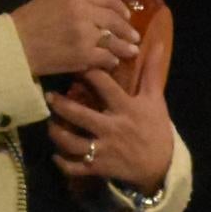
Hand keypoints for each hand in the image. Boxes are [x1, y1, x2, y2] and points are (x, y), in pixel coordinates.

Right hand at [11, 0, 136, 78]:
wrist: (12, 46)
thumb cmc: (27, 22)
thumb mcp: (51, 0)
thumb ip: (75, 0)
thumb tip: (98, 8)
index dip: (119, 7)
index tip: (126, 15)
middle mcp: (82, 10)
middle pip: (114, 19)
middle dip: (127, 29)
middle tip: (134, 36)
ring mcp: (84, 33)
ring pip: (114, 40)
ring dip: (125, 46)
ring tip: (131, 51)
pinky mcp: (83, 55)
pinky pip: (106, 57)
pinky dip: (111, 61)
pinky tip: (112, 63)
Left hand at [48, 35, 173, 192]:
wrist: (162, 166)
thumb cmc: (155, 129)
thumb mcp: (155, 100)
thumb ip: (151, 72)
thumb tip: (156, 43)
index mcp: (125, 109)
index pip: (104, 85)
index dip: (87, 71)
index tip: (74, 61)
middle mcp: (112, 128)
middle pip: (80, 115)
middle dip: (61, 105)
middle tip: (49, 95)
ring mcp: (104, 150)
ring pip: (72, 142)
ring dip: (56, 133)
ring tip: (50, 123)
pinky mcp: (99, 168)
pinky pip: (75, 166)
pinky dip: (62, 162)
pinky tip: (55, 154)